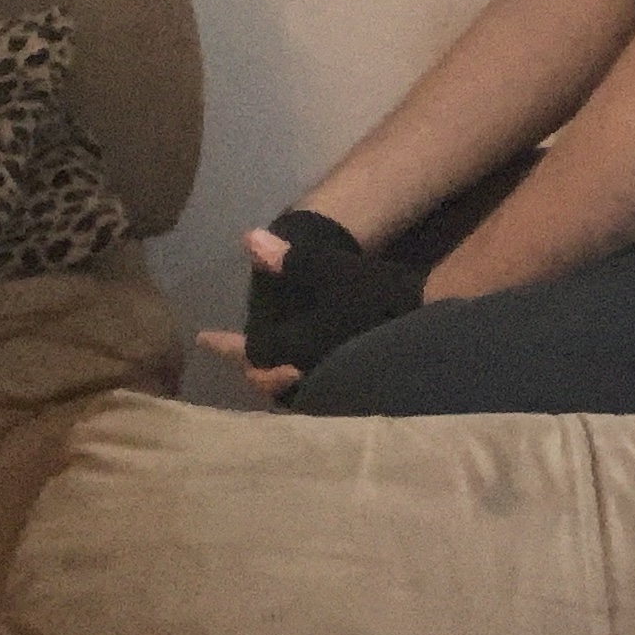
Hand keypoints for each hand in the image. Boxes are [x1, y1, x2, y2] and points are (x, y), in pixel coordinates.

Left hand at [194, 211, 426, 399]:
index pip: (248, 352)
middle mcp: (307, 377)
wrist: (430, 333)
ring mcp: (335, 393)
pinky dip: (306, 386)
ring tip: (268, 372)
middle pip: (268, 381)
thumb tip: (250, 238)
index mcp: (294, 351)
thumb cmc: (376, 301)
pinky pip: (319, 395)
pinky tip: (311, 376)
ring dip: (278, 381)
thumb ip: (291, 261)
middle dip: (252, 370)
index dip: (225, 346)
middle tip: (238, 362)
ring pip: (293, 393)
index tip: (203, 340)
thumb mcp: (332, 274)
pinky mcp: (360, 396)